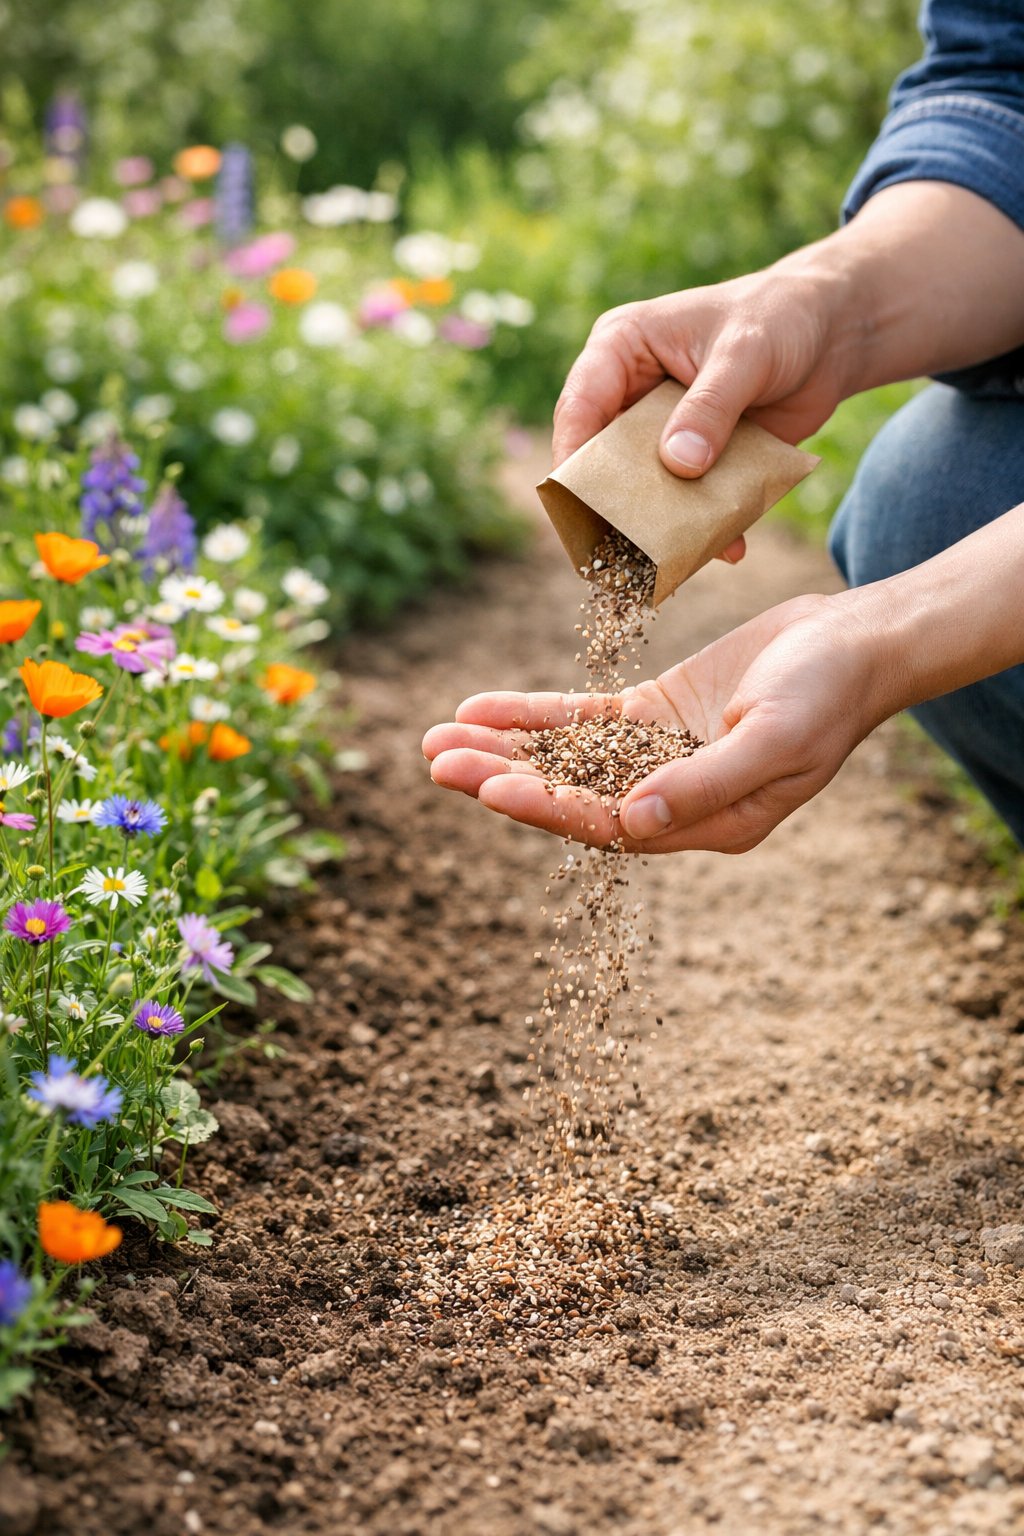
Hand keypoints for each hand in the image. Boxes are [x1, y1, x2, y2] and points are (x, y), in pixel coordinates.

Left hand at [423, 593, 889, 854]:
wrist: (857, 642)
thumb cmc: (828, 695)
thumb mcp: (775, 741)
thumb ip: (705, 784)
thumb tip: (632, 821)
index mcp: (704, 825)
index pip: (607, 824)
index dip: (545, 806)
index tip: (487, 788)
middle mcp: (672, 798)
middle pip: (570, 795)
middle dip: (502, 778)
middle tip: (434, 760)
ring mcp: (658, 755)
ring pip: (565, 760)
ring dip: (504, 749)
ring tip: (436, 739)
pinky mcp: (654, 713)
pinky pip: (582, 720)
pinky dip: (533, 715)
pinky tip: (480, 708)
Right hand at [553, 264, 850, 564]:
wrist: (833, 335)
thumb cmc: (779, 317)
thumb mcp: (744, 354)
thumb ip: (710, 408)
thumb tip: (678, 465)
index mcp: (620, 350)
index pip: (579, 408)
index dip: (573, 460)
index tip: (577, 508)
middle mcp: (631, 394)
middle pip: (604, 460)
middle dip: (615, 507)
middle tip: (619, 555)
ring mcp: (662, 432)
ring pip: (646, 489)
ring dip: (662, 526)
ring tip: (674, 564)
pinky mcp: (697, 461)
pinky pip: (689, 502)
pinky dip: (706, 528)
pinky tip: (729, 548)